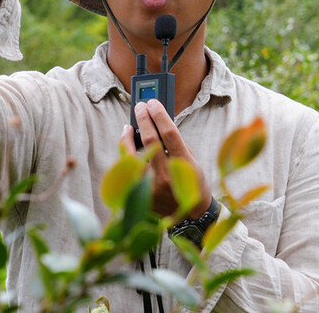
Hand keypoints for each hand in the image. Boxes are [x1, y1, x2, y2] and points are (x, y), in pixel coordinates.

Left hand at [121, 99, 211, 218]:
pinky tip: (127, 145)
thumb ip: (176, 145)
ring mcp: (151, 187)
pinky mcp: (140, 195)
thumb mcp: (192, 163)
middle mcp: (166, 176)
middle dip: (144, 120)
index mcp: (183, 166)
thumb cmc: (192, 184)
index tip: (153, 103)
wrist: (190, 216)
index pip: (170, 134)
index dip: (160, 116)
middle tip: (140, 107)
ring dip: (128, 138)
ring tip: (129, 127)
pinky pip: (129, 170)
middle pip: (150, 141)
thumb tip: (158, 125)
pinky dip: (126, 155)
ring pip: (132, 156)